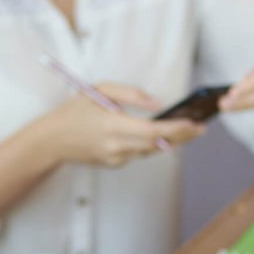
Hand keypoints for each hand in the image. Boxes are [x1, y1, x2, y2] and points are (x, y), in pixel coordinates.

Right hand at [45, 83, 204, 166]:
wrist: (52, 140)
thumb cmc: (75, 110)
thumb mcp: (99, 90)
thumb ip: (130, 93)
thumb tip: (158, 103)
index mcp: (112, 124)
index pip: (152, 131)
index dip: (176, 129)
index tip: (195, 124)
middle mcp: (115, 145)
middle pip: (158, 144)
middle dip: (182, 137)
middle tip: (201, 128)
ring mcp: (114, 158)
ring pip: (150, 150)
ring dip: (170, 141)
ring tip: (189, 131)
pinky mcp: (113, 164)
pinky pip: (138, 153)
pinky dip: (149, 144)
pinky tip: (160, 136)